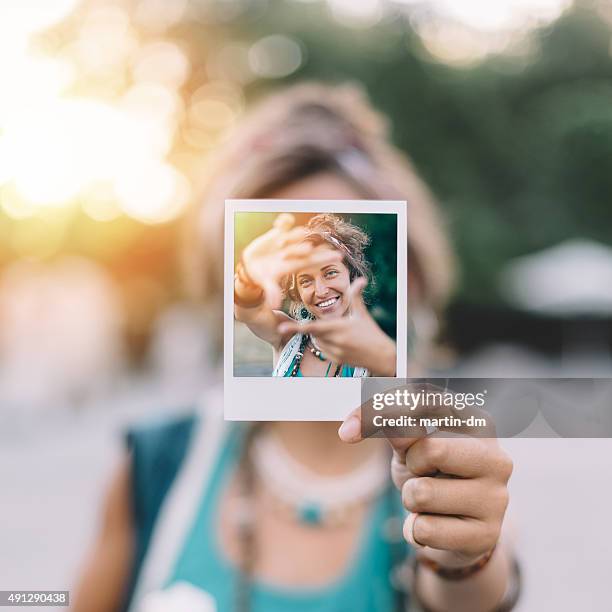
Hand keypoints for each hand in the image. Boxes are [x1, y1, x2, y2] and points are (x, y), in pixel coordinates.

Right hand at [241, 213, 340, 307]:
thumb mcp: (267, 283)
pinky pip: (284, 224)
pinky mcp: (277, 232)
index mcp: (293, 264)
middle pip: (304, 248)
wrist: (253, 264)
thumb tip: (274, 306)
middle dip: (307, 247)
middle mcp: (293, 252)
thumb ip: (272, 292)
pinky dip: (284, 221)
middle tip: (310, 248)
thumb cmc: (263, 275)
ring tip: (300, 233)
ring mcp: (286, 241)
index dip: (325, 258)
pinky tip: (283, 221)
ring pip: (294, 235)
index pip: (311, 261)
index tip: (339, 256)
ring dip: (295, 235)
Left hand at [277, 277, 395, 375]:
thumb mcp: (362, 314)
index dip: (294, 328)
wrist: (381, 356)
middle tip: (307, 325)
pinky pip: (323, 350)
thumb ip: (356, 296)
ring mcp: (333, 352)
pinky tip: (340, 342)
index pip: (312, 327)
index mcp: (338, 327)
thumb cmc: (371, 332)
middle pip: (312, 333)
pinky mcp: (335, 360)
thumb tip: (361, 279)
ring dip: (321, 335)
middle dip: (310, 327)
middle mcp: (334, 341)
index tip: (280, 329)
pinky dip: (326, 343)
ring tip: (339, 333)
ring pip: (317, 341)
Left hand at [338, 407, 512, 567]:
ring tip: (429, 502)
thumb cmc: (432, 475)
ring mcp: (497, 498)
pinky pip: (424, 530)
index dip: (383, 414)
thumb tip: (351, 429)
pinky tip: (435, 528)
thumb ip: (389, 428)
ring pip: (421, 494)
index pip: (426, 404)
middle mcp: (496, 457)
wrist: (457, 530)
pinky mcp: (488, 535)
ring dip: (411, 500)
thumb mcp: (408, 445)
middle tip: (420, 472)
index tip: (348, 432)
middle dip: (411, 465)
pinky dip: (416, 530)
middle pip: (429, 449)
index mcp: (477, 422)